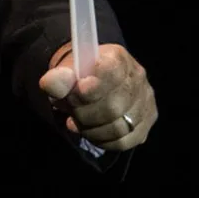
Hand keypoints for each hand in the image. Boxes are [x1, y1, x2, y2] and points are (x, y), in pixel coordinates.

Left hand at [38, 42, 156, 150]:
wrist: (89, 77)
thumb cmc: (78, 72)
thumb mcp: (64, 69)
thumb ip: (57, 77)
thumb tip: (52, 83)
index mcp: (117, 57)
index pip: (110, 74)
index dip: (90, 89)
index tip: (74, 94)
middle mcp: (137, 78)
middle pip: (114, 107)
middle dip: (84, 113)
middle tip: (70, 110)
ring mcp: (145, 101)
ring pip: (120, 127)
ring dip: (91, 129)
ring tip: (76, 121)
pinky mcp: (146, 122)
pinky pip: (125, 141)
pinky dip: (102, 141)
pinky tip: (89, 132)